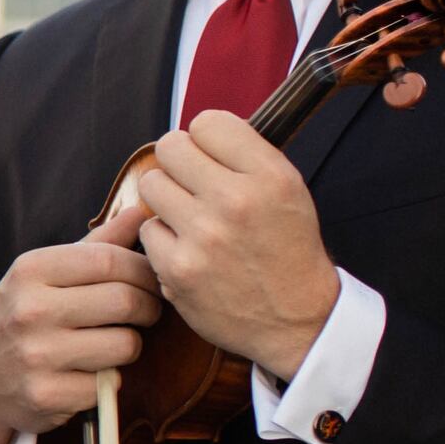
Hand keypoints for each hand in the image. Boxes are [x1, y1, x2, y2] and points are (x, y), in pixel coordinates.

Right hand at [0, 238, 165, 443]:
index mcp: (31, 270)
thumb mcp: (47, 274)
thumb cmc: (25, 315)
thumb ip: (96, 246)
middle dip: (148, 308)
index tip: (151, 281)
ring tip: (113, 343)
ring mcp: (36, 355)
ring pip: (125, 344)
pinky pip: (107, 384)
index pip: (110, 260)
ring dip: (130, 346)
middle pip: (125, 300)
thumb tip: (140, 214)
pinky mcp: (45, 395)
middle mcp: (29, 310)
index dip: (144, 270)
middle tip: (145, 313)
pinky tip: (88, 373)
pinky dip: (107, 381)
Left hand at [119, 111, 340, 381]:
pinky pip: (147, 229)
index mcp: (269, 176)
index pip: (207, 122)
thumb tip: (197, 130)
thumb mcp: (288, 191)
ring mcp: (203, 236)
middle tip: (192, 184)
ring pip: (151, 184)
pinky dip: (162, 239)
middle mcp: (236, 201)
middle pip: (170, 147)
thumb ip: (245, 156)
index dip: (205, 139)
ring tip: (190, 216)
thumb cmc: (288, 250)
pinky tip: (188, 250)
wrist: (298, 320)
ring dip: (166, 198)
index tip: (212, 157)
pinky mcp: (177, 268)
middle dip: (179, 163)